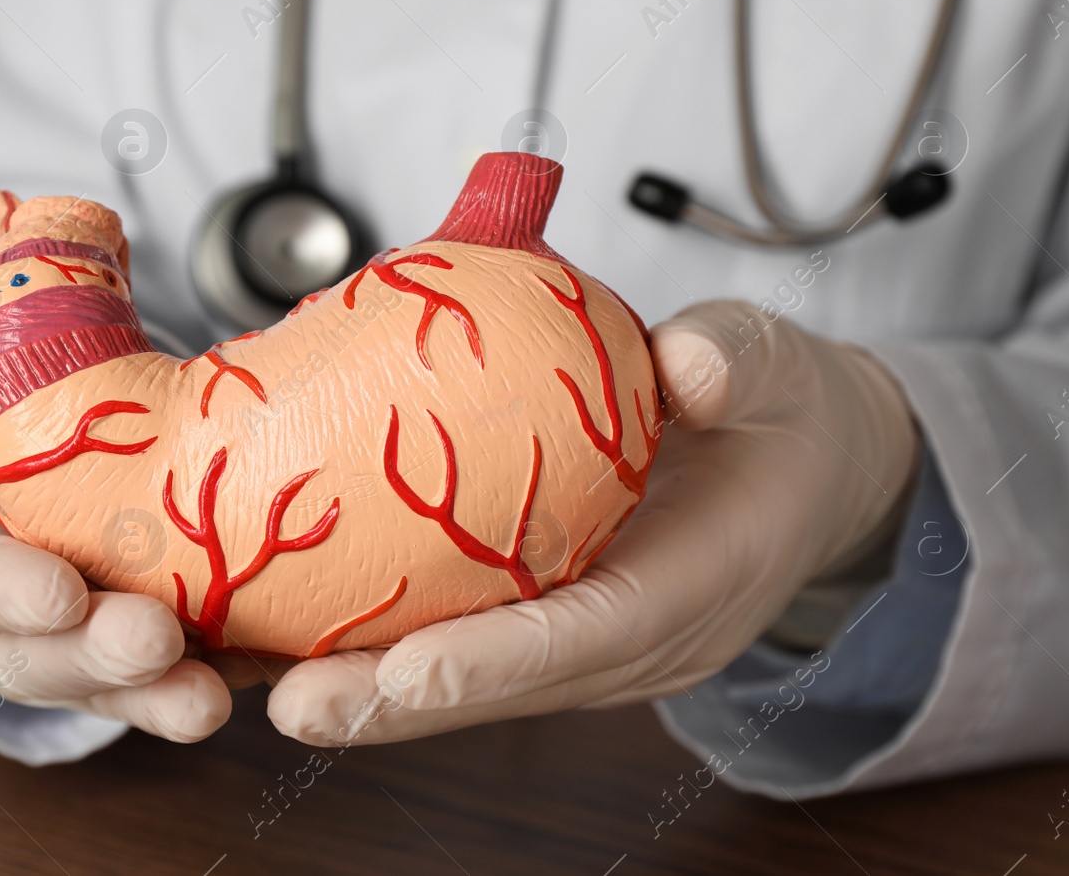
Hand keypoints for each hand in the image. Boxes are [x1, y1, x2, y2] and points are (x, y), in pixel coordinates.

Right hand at [0, 361, 231, 742]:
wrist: (51, 481)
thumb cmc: (0, 446)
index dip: (8, 594)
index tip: (57, 594)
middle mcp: (12, 635)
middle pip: (51, 660)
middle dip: (101, 656)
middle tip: (153, 639)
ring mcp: (86, 661)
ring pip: (122, 691)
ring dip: (164, 696)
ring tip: (210, 698)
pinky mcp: (156, 667)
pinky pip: (192, 679)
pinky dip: (233, 678)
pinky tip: (275, 669)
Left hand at [266, 300, 919, 744]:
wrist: (808, 462)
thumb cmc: (784, 416)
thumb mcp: (776, 368)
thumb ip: (736, 363)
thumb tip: (691, 364)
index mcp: (697, 586)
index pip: (591, 637)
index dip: (499, 663)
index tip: (408, 674)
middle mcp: (634, 639)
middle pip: (507, 687)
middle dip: (397, 704)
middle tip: (295, 703)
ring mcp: (591, 641)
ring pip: (470, 679)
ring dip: (368, 686)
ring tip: (261, 674)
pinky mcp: (555, 621)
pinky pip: (463, 640)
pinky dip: (380, 642)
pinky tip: (292, 627)